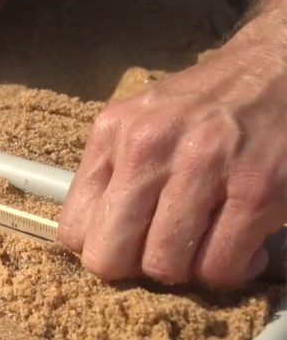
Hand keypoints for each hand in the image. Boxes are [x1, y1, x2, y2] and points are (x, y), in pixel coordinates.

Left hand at [59, 0, 286, 287]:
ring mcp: (203, 167)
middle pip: (109, 257)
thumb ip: (112, 172)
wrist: (280, 68)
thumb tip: (93, 237)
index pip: (73, 230)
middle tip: (163, 254)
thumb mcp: (141, 121)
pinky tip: (241, 245)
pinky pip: (220, 266)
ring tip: (205, 244)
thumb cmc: (205, 105)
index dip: (100, 250)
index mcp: (112, 133)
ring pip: (164, 267)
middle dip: (135, 271)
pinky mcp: (257, 190)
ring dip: (186, 270)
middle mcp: (149, 147)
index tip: (126, 246)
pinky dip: (231, 270)